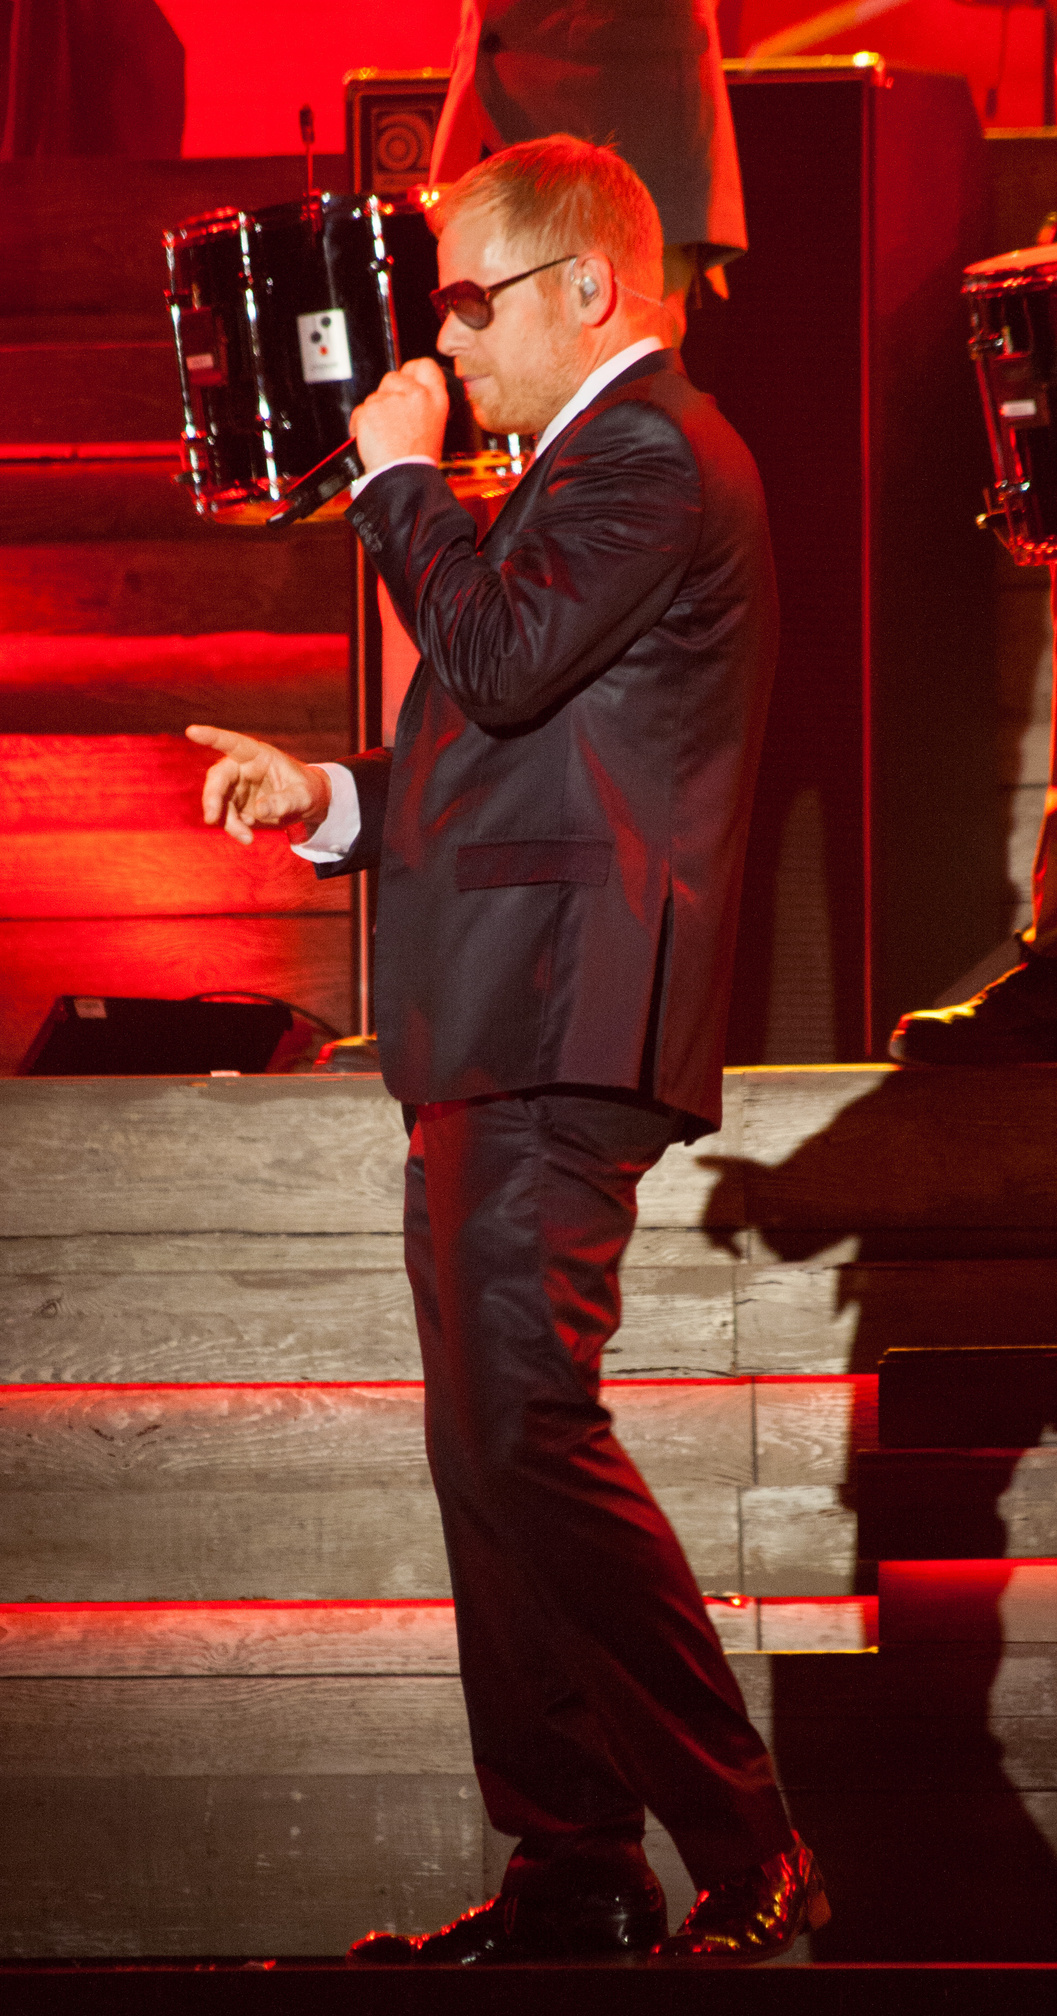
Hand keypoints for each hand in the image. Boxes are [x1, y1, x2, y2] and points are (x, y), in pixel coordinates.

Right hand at [186, 724, 330, 846]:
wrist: (306, 805)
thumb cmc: (306, 792)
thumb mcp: (303, 797)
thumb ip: (284, 801)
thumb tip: (259, 810)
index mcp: (258, 755)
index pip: (233, 743)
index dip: (212, 737)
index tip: (192, 731)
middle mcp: (242, 768)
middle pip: (218, 777)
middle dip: (212, 797)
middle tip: (212, 818)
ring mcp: (236, 787)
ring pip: (218, 801)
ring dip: (226, 820)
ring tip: (246, 838)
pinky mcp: (235, 804)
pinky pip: (225, 816)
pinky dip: (233, 828)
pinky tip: (248, 835)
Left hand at [350, 355, 448, 469]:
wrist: (404, 477)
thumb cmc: (418, 461)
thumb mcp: (435, 428)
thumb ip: (424, 406)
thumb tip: (411, 398)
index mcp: (435, 399)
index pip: (425, 366)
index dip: (413, 370)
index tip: (408, 377)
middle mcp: (415, 394)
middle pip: (394, 377)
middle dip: (388, 393)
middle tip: (392, 417)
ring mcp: (391, 400)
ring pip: (375, 396)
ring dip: (375, 412)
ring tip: (385, 435)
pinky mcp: (370, 409)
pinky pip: (360, 411)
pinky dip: (361, 425)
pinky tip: (372, 440)